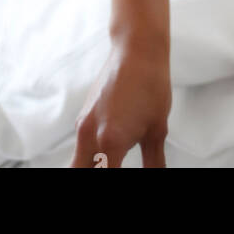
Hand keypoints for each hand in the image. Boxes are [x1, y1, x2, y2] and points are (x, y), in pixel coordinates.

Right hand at [70, 41, 171, 167]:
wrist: (136, 49)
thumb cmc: (150, 85)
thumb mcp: (157, 129)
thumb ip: (153, 163)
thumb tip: (156, 176)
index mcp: (109, 142)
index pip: (102, 179)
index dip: (110, 184)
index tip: (119, 173)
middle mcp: (89, 135)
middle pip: (78, 173)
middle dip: (90, 176)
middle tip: (109, 170)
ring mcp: (83, 124)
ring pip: (77, 162)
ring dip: (90, 167)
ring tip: (111, 163)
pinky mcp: (84, 116)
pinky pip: (80, 146)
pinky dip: (89, 157)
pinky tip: (106, 156)